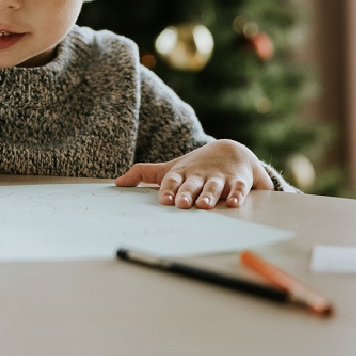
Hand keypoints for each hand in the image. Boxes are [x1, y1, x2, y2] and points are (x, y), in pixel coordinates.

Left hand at [113, 139, 272, 208]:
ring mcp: (219, 178)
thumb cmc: (195, 166)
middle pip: (192, 184)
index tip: (164, 199)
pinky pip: (239, 189)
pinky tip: (233, 203)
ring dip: (209, 195)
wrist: (231, 151)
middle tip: (182, 203)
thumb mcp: (171, 168)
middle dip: (186, 193)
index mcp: (182, 173)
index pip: (172, 180)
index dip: (168, 189)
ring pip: (214, 187)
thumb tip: (117, 182)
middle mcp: (200, 175)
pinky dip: (237, 195)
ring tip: (204, 205)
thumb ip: (144, 174)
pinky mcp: (238, 181)